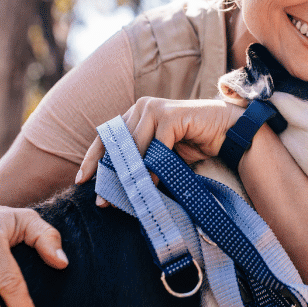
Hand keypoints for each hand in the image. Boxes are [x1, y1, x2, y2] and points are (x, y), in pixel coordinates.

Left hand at [75, 97, 241, 184]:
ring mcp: (155, 108)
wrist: (226, 131)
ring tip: (125, 197)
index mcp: (135, 114)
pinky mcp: (171, 115)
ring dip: (130, 174)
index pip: (106, 137)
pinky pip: (156, 146)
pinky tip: (151, 185)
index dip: (93, 159)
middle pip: (117, 144)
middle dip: (109, 174)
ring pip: (134, 146)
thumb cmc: (193, 143)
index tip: (81, 180)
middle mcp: (141, 107)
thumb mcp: (160, 155)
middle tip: (102, 200)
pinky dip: (153, 167)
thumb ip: (139, 162)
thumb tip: (114, 188)